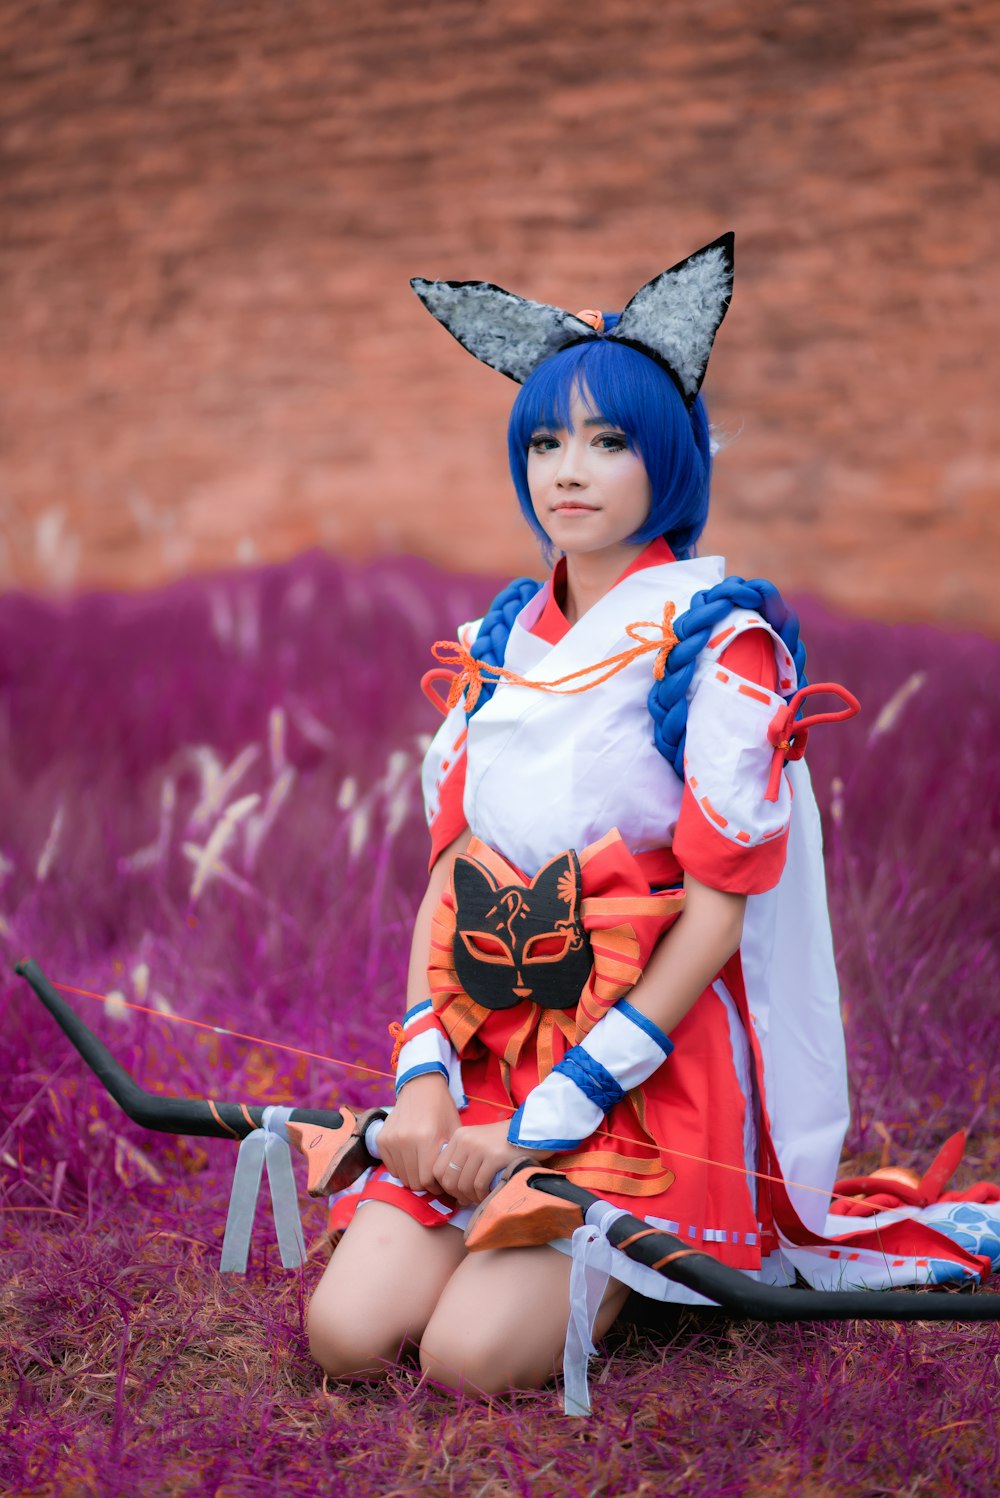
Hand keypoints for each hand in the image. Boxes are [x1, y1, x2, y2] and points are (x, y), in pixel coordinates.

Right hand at [377, 1074, 460, 1192]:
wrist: (421, 1087)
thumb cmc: (442, 1110)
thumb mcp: (454, 1131)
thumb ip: (450, 1158)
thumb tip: (449, 1184)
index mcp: (426, 1138)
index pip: (426, 1180)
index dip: (435, 1186)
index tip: (441, 1183)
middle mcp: (405, 1140)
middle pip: (412, 1181)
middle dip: (424, 1184)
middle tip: (432, 1177)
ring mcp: (390, 1139)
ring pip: (401, 1176)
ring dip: (412, 1176)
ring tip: (422, 1167)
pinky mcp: (381, 1139)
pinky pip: (390, 1167)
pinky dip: (401, 1168)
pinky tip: (411, 1158)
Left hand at [432, 1121, 548, 1205]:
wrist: (530, 1132)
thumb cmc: (504, 1141)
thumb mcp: (478, 1143)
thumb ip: (463, 1161)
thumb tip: (453, 1194)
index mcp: (459, 1136)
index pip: (438, 1169)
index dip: (444, 1187)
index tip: (456, 1194)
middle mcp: (465, 1140)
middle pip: (449, 1179)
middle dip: (457, 1195)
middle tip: (468, 1200)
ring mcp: (479, 1148)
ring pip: (464, 1184)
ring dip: (471, 1197)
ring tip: (480, 1197)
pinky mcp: (493, 1157)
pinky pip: (480, 1185)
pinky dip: (483, 1195)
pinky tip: (489, 1193)